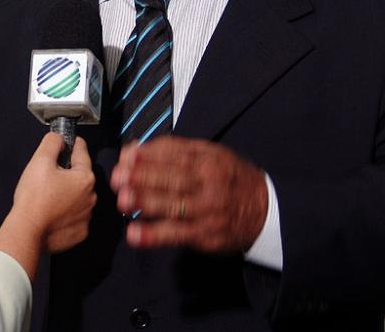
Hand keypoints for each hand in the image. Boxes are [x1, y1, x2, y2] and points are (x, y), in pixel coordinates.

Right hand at [0, 133, 95, 280]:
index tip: (68, 141)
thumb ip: (52, 143)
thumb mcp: (40, 160)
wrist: (27, 232)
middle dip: (67, 173)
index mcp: (85, 178)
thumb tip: (59, 138)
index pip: (81, 152)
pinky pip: (74, 217)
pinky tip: (51, 212)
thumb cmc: (34, 198)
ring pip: (78, 197)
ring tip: (47, 196)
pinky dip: (65, 214)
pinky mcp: (79, 232)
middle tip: (48, 176)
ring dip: (67, 194)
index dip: (72, 144)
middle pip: (80, 177)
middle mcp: (91, 198)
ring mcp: (86, 217)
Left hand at [109, 136, 266, 252]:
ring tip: (123, 201)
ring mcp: (207, 210)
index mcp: (207, 159)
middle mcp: (208, 182)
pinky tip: (136, 235)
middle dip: (143, 177)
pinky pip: (177, 234)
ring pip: (174, 205)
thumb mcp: (210, 155)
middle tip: (118, 178)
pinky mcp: (205, 235)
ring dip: (147, 203)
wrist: (266, 210)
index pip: (174, 154)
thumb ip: (173, 151)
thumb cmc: (229, 179)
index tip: (126, 157)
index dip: (148, 155)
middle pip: (172, 178)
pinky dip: (155, 235)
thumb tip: (134, 148)